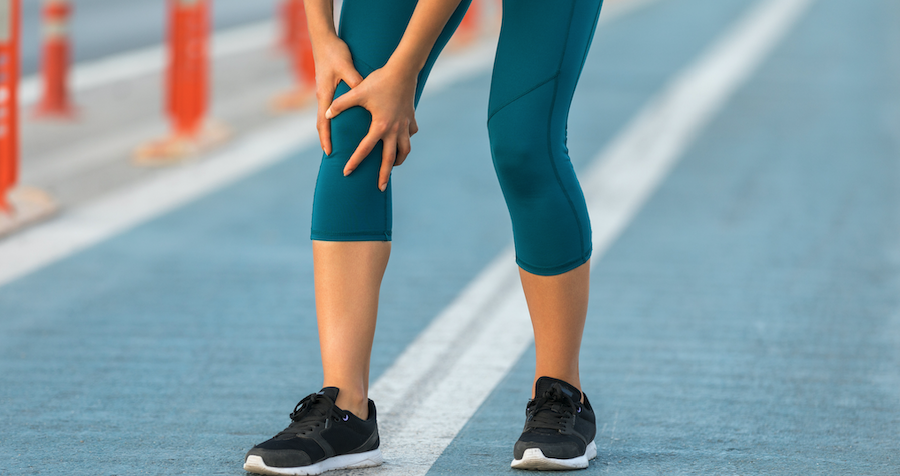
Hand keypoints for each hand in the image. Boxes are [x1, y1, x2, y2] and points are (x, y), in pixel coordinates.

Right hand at [312, 35, 363, 155]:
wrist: (325, 40)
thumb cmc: (335, 52)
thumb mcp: (346, 66)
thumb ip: (355, 81)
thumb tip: (364, 94)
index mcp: (325, 94)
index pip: (323, 121)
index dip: (326, 138)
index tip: (329, 152)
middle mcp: (323, 97)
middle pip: (323, 124)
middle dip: (326, 140)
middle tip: (332, 156)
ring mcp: (325, 94)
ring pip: (326, 118)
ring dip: (330, 132)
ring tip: (338, 146)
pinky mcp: (329, 90)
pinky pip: (331, 111)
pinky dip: (334, 122)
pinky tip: (343, 126)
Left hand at [325, 63, 419, 191]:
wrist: (403, 70)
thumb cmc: (379, 81)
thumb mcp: (357, 92)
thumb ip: (341, 104)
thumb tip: (326, 113)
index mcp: (380, 126)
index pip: (365, 149)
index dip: (354, 162)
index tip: (347, 173)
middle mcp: (394, 130)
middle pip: (390, 159)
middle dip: (384, 175)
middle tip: (380, 188)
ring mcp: (405, 125)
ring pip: (405, 150)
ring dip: (399, 160)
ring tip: (393, 166)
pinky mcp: (411, 118)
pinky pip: (411, 134)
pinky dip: (407, 139)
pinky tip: (403, 140)